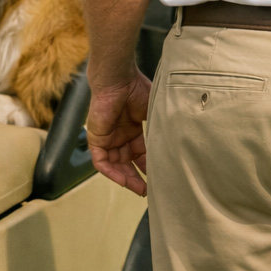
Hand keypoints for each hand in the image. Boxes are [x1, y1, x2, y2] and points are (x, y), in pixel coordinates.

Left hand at [85, 67, 151, 196]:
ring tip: (141, 189)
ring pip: (115, 164)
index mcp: (133, 128)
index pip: (140, 153)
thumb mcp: (153, 111)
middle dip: (138, 177)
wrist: (118, 79)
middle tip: (150, 191)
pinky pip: (101, 161)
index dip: (149, 165)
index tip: (160, 177)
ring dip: (127, 178)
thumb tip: (174, 144)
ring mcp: (108, 137)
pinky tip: (124, 180)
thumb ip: (159, 128)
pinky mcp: (96, 138)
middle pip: (128, 162)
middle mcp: (120, 134)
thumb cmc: (136, 89)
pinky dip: (112, 172)